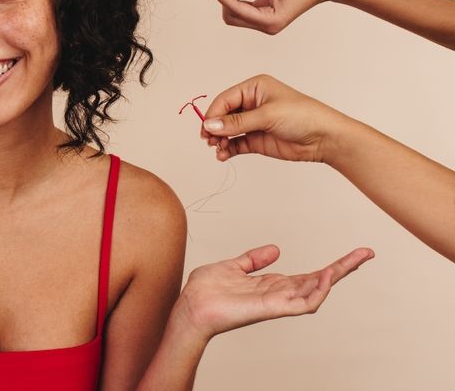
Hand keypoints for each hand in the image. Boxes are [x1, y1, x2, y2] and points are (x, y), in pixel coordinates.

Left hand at [172, 244, 373, 339]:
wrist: (190, 306)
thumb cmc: (206, 291)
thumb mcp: (232, 267)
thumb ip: (254, 259)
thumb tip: (277, 249)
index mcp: (272, 284)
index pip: (309, 274)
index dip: (332, 265)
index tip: (354, 253)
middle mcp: (279, 294)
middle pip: (319, 281)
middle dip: (343, 268)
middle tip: (367, 253)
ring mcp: (277, 303)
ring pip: (316, 292)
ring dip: (335, 277)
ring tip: (354, 260)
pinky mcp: (271, 309)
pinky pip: (301, 304)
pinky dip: (315, 292)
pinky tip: (326, 277)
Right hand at [201, 74, 353, 162]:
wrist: (325, 138)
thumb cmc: (303, 116)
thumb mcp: (267, 115)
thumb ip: (237, 122)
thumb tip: (210, 125)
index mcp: (254, 88)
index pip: (225, 99)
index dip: (213, 114)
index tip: (207, 128)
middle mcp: (252, 104)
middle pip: (223, 115)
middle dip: (215, 128)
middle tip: (209, 140)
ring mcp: (254, 123)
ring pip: (227, 131)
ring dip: (220, 141)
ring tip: (219, 150)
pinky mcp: (257, 140)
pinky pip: (236, 144)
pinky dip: (228, 150)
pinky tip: (224, 156)